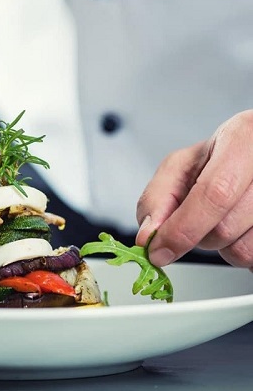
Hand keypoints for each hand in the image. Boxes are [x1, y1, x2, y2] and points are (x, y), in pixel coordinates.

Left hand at [136, 110, 252, 269]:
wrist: (252, 155)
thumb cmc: (219, 159)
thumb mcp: (180, 166)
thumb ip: (157, 197)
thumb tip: (147, 235)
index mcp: (243, 140)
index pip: (214, 194)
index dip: (181, 229)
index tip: (157, 250)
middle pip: (224, 229)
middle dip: (197, 236)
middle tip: (197, 219)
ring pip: (243, 250)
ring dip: (221, 246)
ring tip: (223, 218)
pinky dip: (239, 250)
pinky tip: (240, 227)